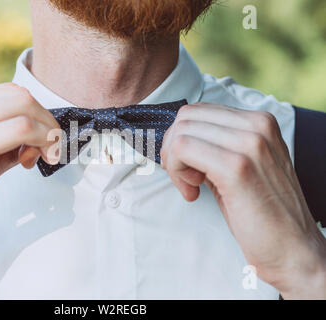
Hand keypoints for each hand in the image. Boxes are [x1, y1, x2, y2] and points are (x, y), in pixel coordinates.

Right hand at [0, 83, 59, 297]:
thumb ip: (2, 146)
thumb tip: (35, 142)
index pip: (10, 93)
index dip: (37, 115)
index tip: (42, 143)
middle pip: (21, 96)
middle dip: (48, 122)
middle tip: (53, 150)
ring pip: (24, 108)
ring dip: (48, 132)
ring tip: (46, 157)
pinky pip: (20, 130)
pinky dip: (40, 142)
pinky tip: (32, 163)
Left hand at [160, 102, 325, 298]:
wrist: (292, 247)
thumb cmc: (261, 210)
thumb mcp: (241, 164)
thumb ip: (216, 144)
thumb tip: (177, 137)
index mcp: (259, 121)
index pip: (198, 110)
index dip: (181, 138)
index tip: (186, 166)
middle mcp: (257, 126)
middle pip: (186, 117)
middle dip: (173, 148)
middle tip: (184, 177)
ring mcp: (249, 144)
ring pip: (181, 132)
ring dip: (174, 162)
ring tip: (190, 186)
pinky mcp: (237, 167)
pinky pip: (183, 149)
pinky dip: (177, 172)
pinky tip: (193, 192)